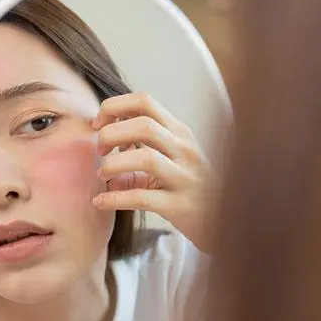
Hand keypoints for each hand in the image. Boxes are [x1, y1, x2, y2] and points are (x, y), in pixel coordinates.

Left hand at [91, 92, 216, 252]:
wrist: (224, 219)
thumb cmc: (188, 185)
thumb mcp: (171, 157)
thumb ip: (140, 145)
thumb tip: (102, 138)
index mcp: (179, 132)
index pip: (144, 101)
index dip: (114, 107)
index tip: (97, 124)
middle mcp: (184, 150)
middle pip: (143, 125)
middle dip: (111, 134)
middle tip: (100, 150)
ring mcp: (184, 177)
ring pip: (146, 158)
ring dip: (113, 164)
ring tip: (102, 174)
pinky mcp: (179, 206)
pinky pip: (142, 198)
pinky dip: (115, 199)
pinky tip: (100, 202)